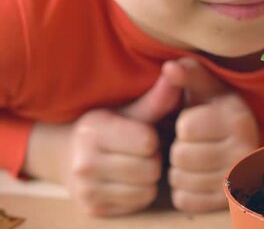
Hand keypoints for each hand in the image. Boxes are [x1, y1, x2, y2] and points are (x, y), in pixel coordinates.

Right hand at [24, 70, 182, 215]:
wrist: (70, 155)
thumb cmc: (111, 126)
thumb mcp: (131, 110)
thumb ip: (157, 97)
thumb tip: (177, 71)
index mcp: (94, 131)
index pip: (147, 143)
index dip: (153, 138)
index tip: (145, 133)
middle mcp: (84, 163)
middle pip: (150, 169)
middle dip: (153, 159)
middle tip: (143, 152)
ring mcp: (86, 190)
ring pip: (146, 190)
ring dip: (149, 179)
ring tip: (138, 164)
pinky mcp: (93, 210)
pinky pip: (137, 204)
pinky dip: (140, 194)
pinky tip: (130, 180)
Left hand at [164, 58, 258, 212]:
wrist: (239, 144)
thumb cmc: (214, 111)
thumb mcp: (205, 87)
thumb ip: (188, 73)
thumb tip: (170, 68)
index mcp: (238, 119)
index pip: (186, 128)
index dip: (182, 124)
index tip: (195, 122)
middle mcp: (244, 151)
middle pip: (181, 157)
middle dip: (178, 148)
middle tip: (192, 143)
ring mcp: (237, 180)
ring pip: (180, 181)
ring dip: (178, 170)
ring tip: (193, 159)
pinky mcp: (225, 202)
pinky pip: (184, 200)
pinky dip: (182, 190)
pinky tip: (195, 176)